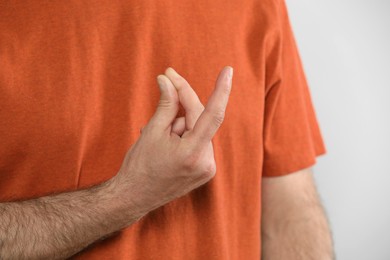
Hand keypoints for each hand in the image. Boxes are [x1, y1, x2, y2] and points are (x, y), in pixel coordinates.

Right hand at [113, 66, 232, 215]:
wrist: (134, 197)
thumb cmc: (139, 166)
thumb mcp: (151, 131)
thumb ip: (166, 104)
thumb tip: (167, 80)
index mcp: (192, 153)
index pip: (212, 115)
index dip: (221, 90)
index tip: (228, 71)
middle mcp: (206, 162)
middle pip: (200, 118)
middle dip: (182, 103)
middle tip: (166, 82)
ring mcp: (207, 169)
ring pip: (198, 129)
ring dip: (180, 122)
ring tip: (158, 133)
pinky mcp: (205, 171)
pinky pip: (198, 141)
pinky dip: (184, 134)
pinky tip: (166, 140)